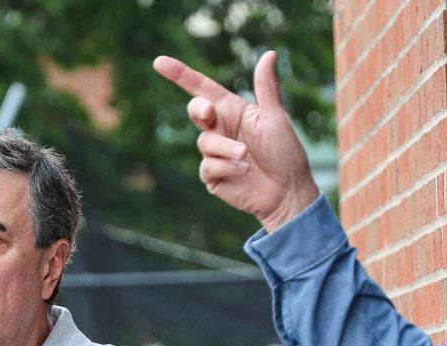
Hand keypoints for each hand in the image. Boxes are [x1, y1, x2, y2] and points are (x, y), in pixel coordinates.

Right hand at [153, 51, 320, 232]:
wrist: (287, 190)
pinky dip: (226, 166)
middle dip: (198, 110)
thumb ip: (266, 87)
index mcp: (232, 111)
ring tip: (246, 156)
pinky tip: (243, 171)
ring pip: (205, 142)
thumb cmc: (285, 152)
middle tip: (209, 113)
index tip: (159, 62)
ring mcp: (214, 153)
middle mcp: (220, 129)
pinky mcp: (212, 176)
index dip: (180, 75)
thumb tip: (269, 53)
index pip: (202, 89)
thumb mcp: (275, 117)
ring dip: (225, 148)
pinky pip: (208, 166)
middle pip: (195, 111)